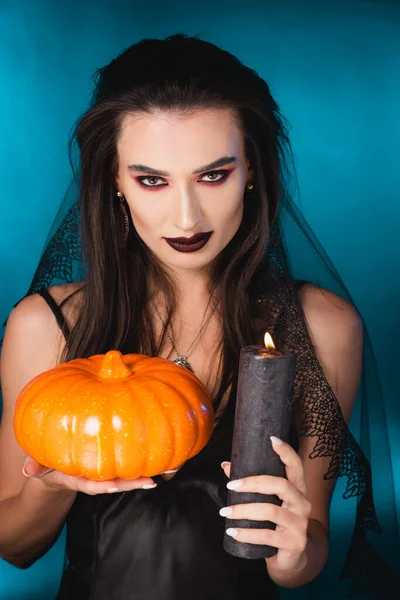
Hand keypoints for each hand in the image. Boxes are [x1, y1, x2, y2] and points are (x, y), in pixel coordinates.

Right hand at [22, 456, 156, 494]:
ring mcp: (104, 473)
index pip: (91, 485)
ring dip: (140, 476)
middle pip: (115, 483)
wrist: (58, 467)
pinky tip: (157, 460)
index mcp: (78, 479)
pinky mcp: (111, 465)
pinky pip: (126, 466)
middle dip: (131, 484)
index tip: (113, 487)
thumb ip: (36, 466)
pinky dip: (140, 464)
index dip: (102, 486)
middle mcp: (94, 478)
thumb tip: (27, 469)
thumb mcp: (40, 466)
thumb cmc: (50, 464)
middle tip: (149, 482)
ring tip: (159, 474)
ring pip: (124, 476)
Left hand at [220, 436, 310, 574]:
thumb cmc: (277, 523)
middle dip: (253, 483)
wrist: (292, 558)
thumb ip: (251, 484)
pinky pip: (267, 536)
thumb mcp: (268, 502)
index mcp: (298, 489)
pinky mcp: (294, 543)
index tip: (272, 439)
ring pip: (270, 510)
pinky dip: (247, 534)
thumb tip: (226, 465)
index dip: (286, 452)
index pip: (296, 466)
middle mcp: (303, 503)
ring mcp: (300, 524)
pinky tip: (232, 531)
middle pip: (280, 485)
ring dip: (243, 510)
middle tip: (230, 485)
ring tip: (225, 512)